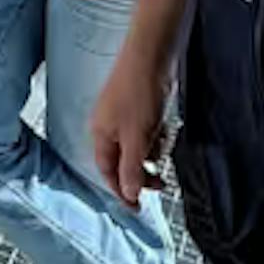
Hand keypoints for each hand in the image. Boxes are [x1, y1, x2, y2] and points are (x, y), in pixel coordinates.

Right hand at [91, 45, 169, 209]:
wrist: (149, 56)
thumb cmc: (138, 94)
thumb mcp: (137, 138)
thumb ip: (131, 168)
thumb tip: (129, 194)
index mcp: (100, 134)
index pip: (107, 172)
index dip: (122, 191)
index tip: (138, 207)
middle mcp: (106, 126)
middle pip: (121, 161)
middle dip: (140, 172)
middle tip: (160, 182)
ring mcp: (120, 115)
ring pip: (135, 146)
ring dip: (150, 152)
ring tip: (162, 144)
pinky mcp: (135, 106)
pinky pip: (143, 132)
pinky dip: (154, 136)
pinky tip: (163, 128)